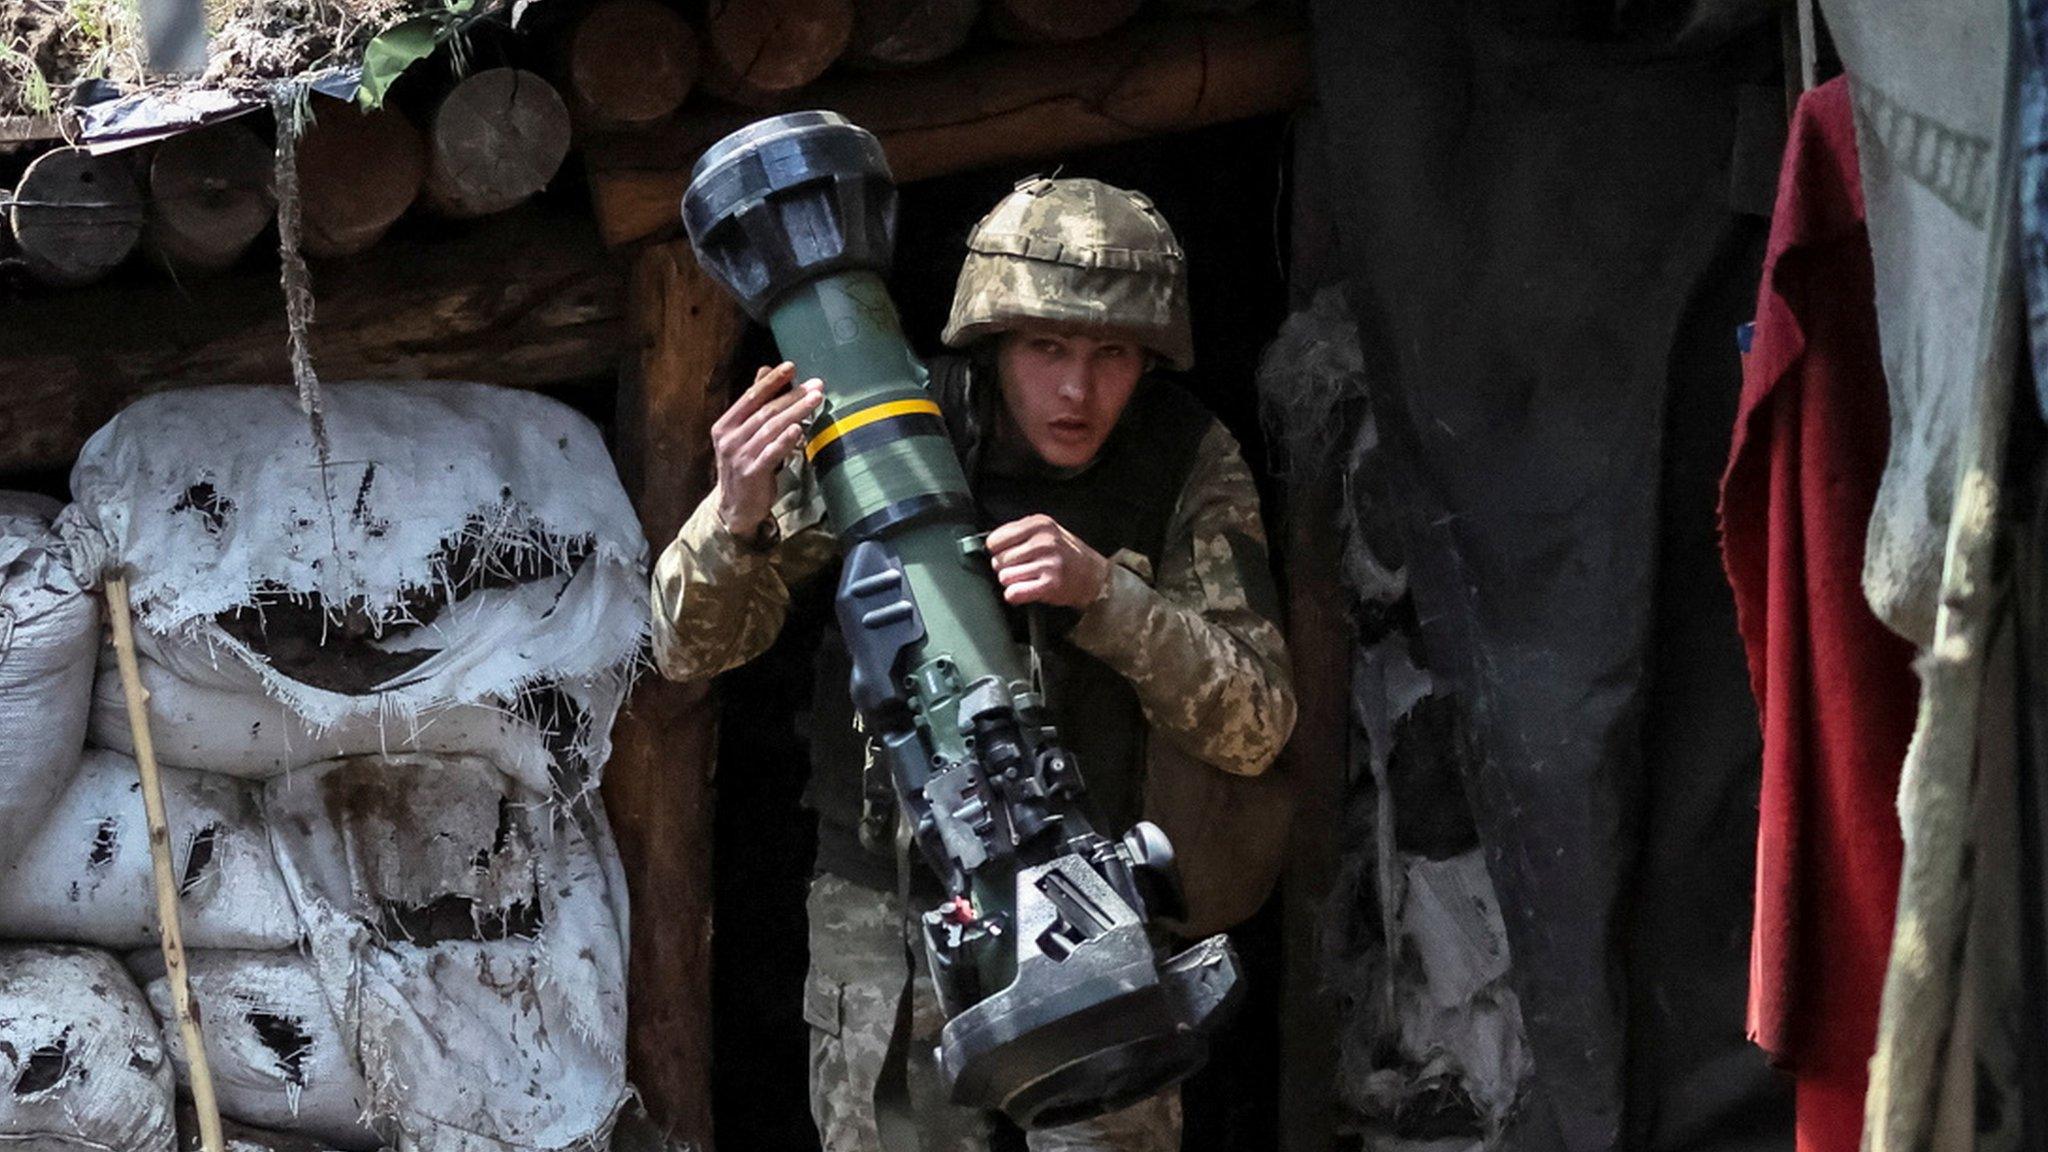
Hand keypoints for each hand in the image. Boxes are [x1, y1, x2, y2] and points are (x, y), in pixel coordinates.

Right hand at [712, 362, 823, 535]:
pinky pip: (771, 453)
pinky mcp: (751, 473)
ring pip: (771, 429)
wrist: (735, 507)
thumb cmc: (745, 465)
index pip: (751, 397)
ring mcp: (739, 456)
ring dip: (796, 412)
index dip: (772, 381)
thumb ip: (755, 404)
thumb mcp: (744, 434)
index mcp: (725, 425)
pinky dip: (785, 440)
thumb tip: (765, 370)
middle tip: (816, 385)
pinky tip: (799, 429)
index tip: (792, 366)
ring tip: (816, 400)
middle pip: (765, 411)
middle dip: (792, 396)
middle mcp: (729, 439)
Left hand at [985, 514, 1110, 607]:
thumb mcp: (1047, 531)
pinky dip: (1015, 595)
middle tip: (1021, 569)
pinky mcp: (1050, 584)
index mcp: (1039, 524)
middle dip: (1005, 568)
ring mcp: (1048, 563)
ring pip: (1004, 577)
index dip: (997, 550)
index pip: (995, 540)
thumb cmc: (1065, 554)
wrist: (1094, 575)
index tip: (1007, 554)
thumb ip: (1020, 532)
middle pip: (998, 560)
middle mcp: (1043, 542)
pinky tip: (1026, 591)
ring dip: (1011, 582)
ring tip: (1027, 579)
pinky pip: (1014, 593)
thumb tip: (991, 543)